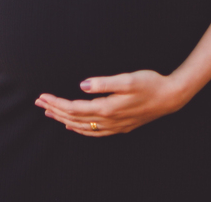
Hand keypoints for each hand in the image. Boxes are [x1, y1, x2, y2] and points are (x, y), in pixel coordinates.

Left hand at [34, 70, 187, 135]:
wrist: (170, 97)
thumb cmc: (150, 84)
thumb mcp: (127, 79)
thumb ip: (103, 83)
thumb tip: (82, 86)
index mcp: (107, 108)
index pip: (74, 107)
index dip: (57, 102)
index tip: (43, 95)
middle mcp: (108, 120)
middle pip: (74, 118)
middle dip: (55, 110)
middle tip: (39, 102)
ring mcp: (114, 126)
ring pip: (82, 127)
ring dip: (64, 120)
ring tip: (51, 113)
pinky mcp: (120, 126)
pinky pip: (94, 132)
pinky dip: (80, 129)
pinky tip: (74, 126)